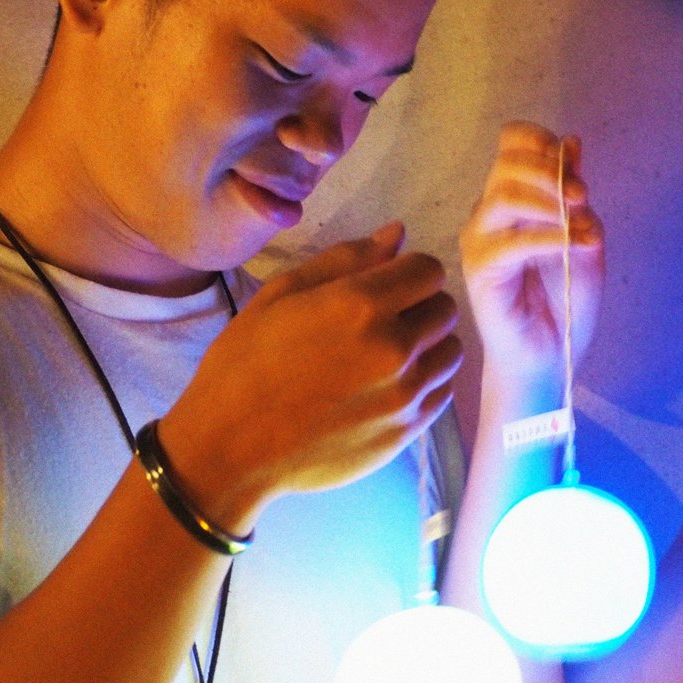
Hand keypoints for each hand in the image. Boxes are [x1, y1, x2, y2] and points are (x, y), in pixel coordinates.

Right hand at [159, 223, 461, 529]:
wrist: (231, 449)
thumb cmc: (244, 366)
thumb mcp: (281, 296)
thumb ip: (346, 260)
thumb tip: (398, 234)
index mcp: (360, 305)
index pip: (428, 270)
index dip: (408, 271)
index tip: (385, 284)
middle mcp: (393, 348)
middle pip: (445, 308)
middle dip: (420, 305)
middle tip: (381, 320)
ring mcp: (404, 394)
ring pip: (451, 351)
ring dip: (428, 344)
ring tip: (387, 353)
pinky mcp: (406, 431)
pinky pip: (442, 391)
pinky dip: (426, 382)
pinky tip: (388, 384)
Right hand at [461, 121, 603, 387]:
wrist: (551, 355)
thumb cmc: (564, 301)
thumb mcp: (584, 236)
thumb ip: (575, 194)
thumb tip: (573, 143)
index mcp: (512, 200)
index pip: (512, 144)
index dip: (544, 143)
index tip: (577, 173)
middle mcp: (488, 215)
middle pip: (506, 162)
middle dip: (551, 171)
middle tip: (583, 197)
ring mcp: (479, 242)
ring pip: (503, 196)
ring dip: (549, 202)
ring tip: (579, 224)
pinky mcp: (480, 271)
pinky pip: (513, 242)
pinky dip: (550, 237)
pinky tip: (575, 245)